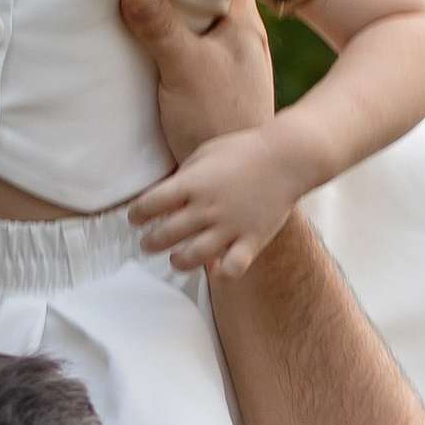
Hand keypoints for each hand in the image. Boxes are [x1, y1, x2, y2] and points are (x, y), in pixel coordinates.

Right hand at [120, 0, 274, 162]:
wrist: (228, 182)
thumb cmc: (217, 121)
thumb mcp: (186, 71)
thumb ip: (161, 29)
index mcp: (242, 23)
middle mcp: (235, 34)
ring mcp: (219, 57)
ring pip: (192, 17)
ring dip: (167, 4)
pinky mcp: (201, 78)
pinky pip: (181, 42)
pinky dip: (162, 31)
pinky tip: (136, 23)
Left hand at [129, 124, 308, 280]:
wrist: (289, 156)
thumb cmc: (245, 150)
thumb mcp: (205, 153)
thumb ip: (185, 177)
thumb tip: (168, 199)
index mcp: (192, 183)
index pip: (149, 205)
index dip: (136, 214)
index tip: (136, 218)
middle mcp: (207, 207)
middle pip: (165, 235)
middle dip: (150, 242)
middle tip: (148, 243)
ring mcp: (230, 226)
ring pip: (192, 257)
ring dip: (177, 262)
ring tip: (175, 259)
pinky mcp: (252, 239)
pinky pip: (232, 269)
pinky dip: (221, 274)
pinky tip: (215, 269)